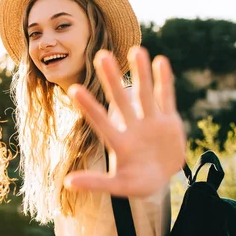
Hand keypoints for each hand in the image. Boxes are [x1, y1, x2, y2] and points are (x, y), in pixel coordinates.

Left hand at [63, 47, 185, 196]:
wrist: (159, 179)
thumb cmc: (136, 184)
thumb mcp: (117, 186)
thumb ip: (95, 184)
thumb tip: (67, 184)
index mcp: (118, 143)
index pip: (100, 121)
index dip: (89, 106)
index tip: (74, 88)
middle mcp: (132, 127)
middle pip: (120, 101)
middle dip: (112, 79)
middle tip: (101, 55)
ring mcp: (150, 122)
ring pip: (144, 93)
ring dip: (141, 73)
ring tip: (136, 49)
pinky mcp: (168, 121)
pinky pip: (166, 97)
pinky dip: (164, 81)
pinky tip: (160, 61)